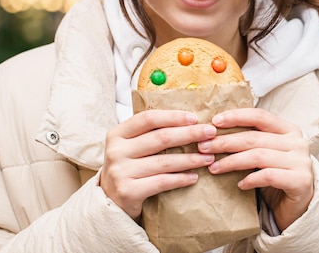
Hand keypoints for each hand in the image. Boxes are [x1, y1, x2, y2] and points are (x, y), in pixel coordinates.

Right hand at [100, 110, 217, 219]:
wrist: (109, 201)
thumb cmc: (127, 168)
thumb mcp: (130, 146)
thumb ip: (149, 133)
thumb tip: (187, 121)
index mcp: (117, 134)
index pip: (148, 119)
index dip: (173, 117)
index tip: (194, 118)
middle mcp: (116, 151)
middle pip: (160, 138)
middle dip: (189, 134)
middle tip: (210, 133)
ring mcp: (120, 172)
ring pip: (164, 161)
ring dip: (190, 159)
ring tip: (208, 157)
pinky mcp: (128, 192)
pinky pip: (162, 182)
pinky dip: (181, 179)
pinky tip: (194, 177)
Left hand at [197, 108, 313, 230]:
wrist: (301, 205)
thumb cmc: (277, 175)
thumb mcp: (265, 153)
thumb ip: (250, 141)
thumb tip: (214, 132)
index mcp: (288, 129)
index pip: (259, 116)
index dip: (236, 117)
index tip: (214, 122)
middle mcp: (297, 142)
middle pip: (254, 137)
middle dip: (225, 142)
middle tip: (204, 147)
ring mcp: (301, 161)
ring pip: (258, 156)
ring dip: (231, 161)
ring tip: (214, 167)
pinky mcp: (300, 181)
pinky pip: (268, 176)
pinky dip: (250, 179)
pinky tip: (239, 184)